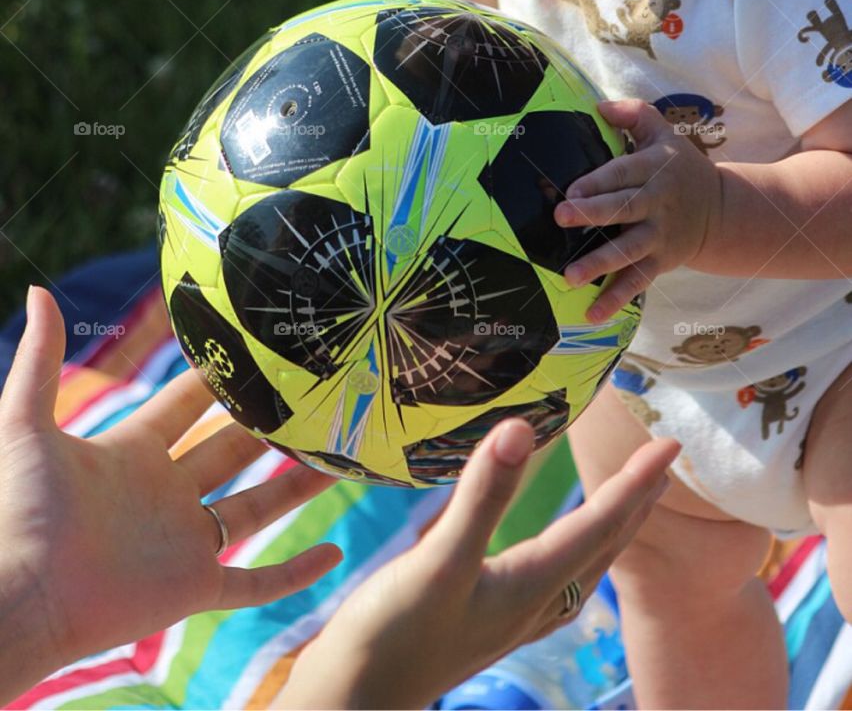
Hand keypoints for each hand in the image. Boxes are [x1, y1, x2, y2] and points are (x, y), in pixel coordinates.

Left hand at [0, 288, 341, 701]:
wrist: (19, 598)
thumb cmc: (18, 512)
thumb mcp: (27, 424)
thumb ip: (40, 361)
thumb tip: (43, 290)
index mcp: (132, 452)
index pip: (187, 404)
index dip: (220, 377)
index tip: (262, 350)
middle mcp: (165, 493)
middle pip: (230, 449)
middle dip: (270, 424)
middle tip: (314, 396)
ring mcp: (182, 543)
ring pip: (256, 508)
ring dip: (297, 487)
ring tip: (339, 459)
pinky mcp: (194, 588)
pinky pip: (256, 581)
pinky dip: (295, 573)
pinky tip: (334, 555)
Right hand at [280, 420, 679, 708]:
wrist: (353, 702)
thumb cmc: (392, 637)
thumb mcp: (438, 561)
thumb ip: (481, 495)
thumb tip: (522, 427)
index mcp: (532, 586)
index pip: (601, 523)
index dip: (636, 480)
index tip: (671, 443)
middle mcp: (535, 604)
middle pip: (603, 545)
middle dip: (637, 502)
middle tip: (667, 461)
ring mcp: (513, 617)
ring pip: (582, 563)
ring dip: (610, 525)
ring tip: (628, 496)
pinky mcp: (488, 620)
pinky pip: (554, 574)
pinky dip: (573, 544)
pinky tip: (557, 545)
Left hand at [554, 98, 722, 322]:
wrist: (722, 211)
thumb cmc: (680, 167)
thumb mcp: (664, 133)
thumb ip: (634, 114)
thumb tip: (599, 106)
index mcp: (654, 169)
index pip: (623, 173)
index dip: (597, 181)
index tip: (570, 189)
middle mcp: (656, 203)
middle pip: (623, 209)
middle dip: (592, 214)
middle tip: (561, 217)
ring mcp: (659, 236)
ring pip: (628, 251)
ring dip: (599, 264)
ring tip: (570, 275)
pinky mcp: (660, 262)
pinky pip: (637, 281)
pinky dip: (616, 298)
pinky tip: (592, 313)